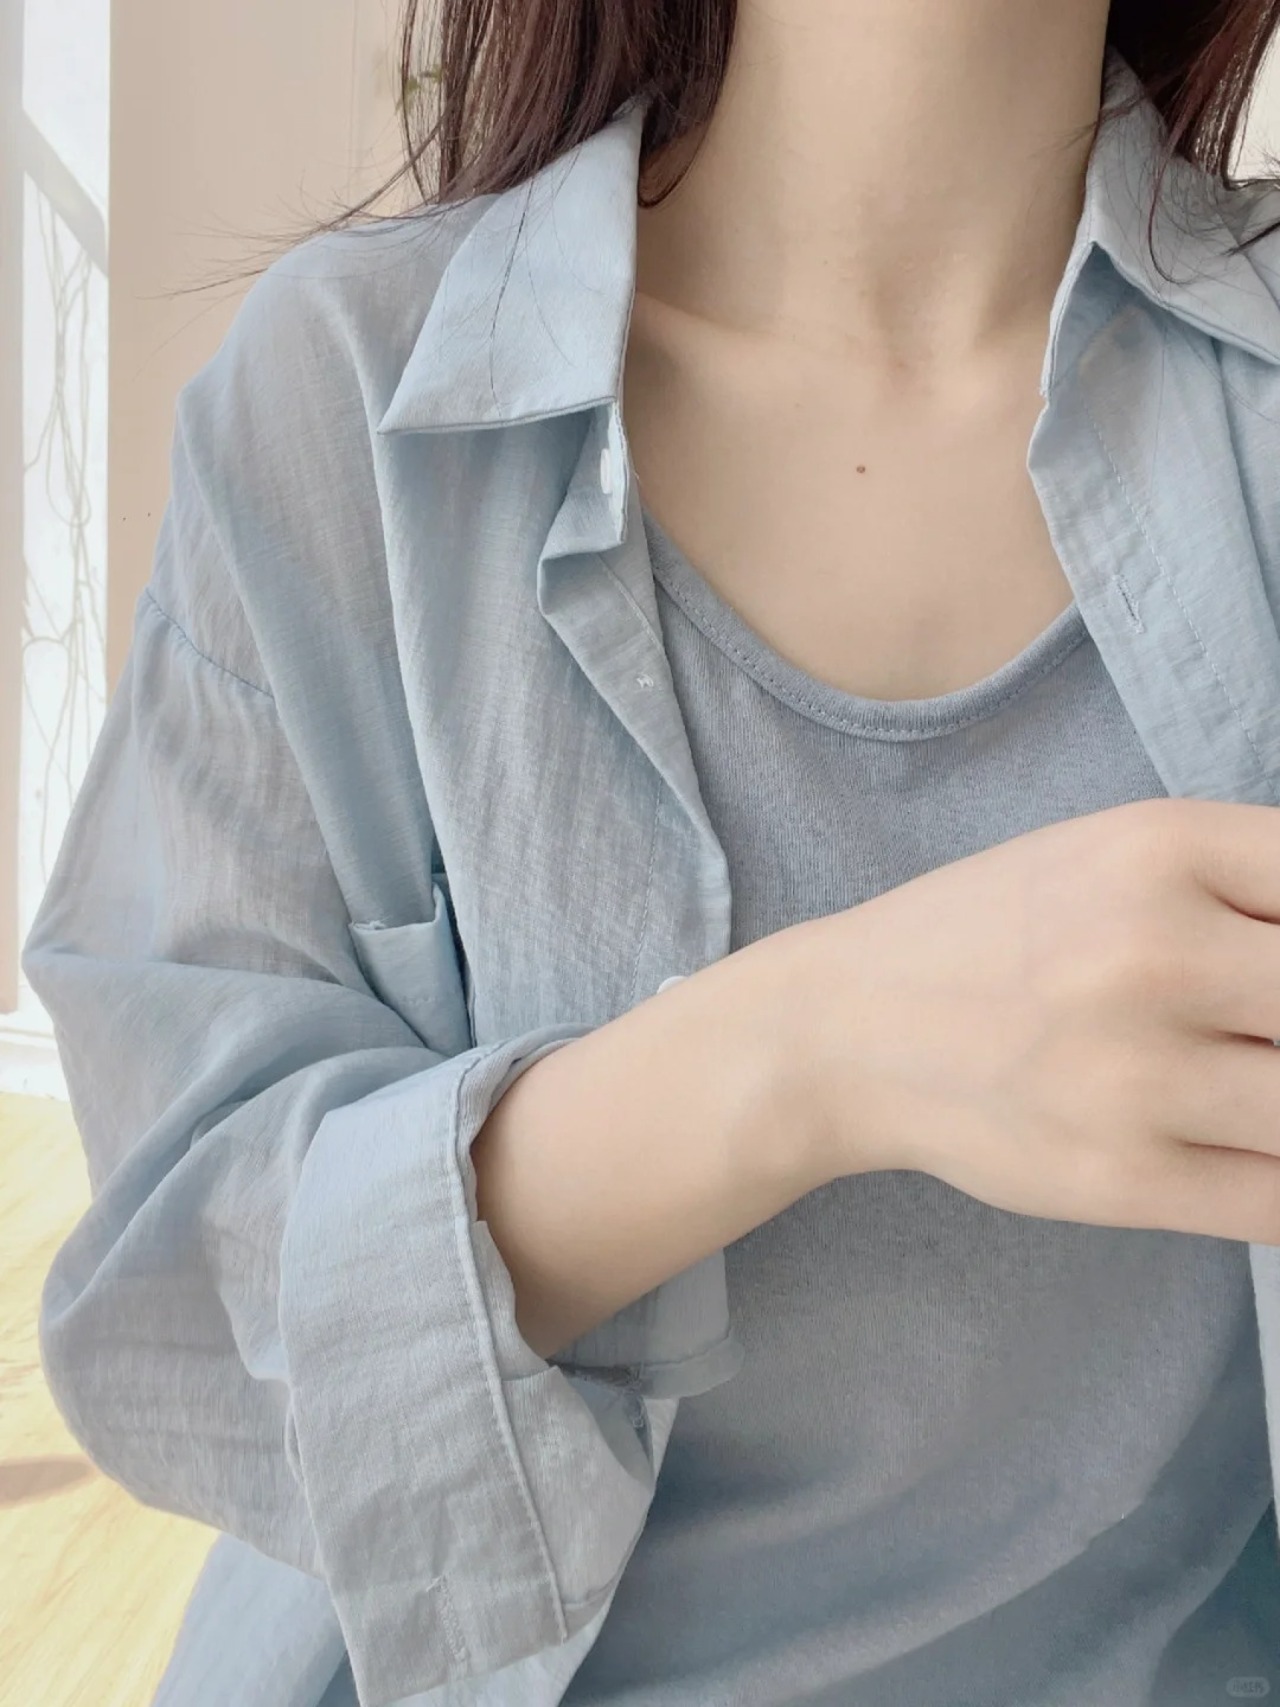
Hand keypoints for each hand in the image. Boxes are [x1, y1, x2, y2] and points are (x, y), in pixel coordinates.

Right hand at [801, 796, 1279, 1244]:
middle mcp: (1154, 954)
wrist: (849, 1029)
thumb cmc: (999, 933)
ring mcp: (1137, 1077)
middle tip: (1266, 1035)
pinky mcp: (1123, 1181)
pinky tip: (1253, 1140)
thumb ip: (1257, 885)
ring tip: (1247, 1074)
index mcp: (1163, 847)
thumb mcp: (1119, 854)